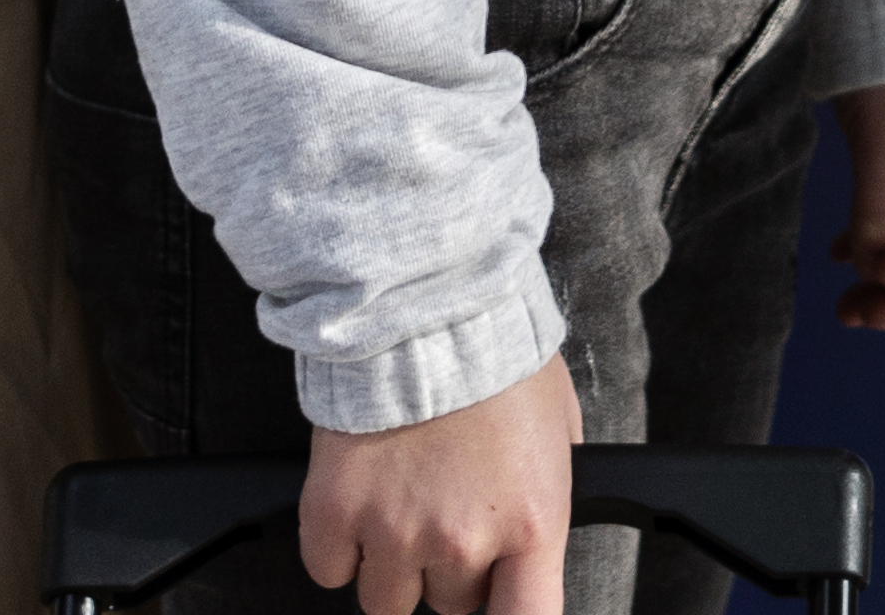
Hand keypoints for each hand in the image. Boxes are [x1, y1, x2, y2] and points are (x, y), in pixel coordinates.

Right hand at [300, 358, 578, 614]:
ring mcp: (393, 531)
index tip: (496, 604)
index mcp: (531, 524)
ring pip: (386, 601)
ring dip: (393, 563)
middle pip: (450, 607)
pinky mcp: (333, 512)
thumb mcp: (556, 431)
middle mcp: (462, 540)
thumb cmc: (495, 351)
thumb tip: (532, 539)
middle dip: (449, 567)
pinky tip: (358, 504)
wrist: (425, 300)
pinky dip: (339, 547)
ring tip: (400, 504)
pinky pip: (328, 570)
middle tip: (446, 511)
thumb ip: (546, 498)